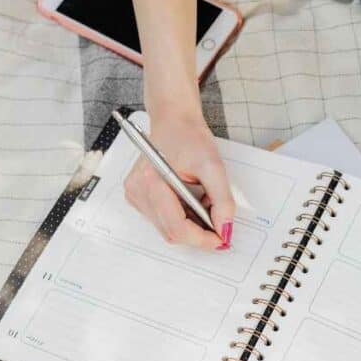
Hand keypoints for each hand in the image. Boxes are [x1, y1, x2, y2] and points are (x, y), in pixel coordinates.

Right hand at [124, 111, 235, 250]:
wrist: (173, 121)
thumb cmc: (188, 137)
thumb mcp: (213, 165)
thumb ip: (221, 200)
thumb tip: (224, 228)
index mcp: (151, 182)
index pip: (176, 227)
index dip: (202, 239)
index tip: (221, 238)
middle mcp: (138, 192)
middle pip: (172, 232)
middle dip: (199, 231)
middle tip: (218, 219)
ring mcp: (135, 196)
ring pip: (168, 229)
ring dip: (191, 224)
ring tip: (203, 200)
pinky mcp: (138, 197)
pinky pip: (163, 220)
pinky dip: (182, 217)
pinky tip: (190, 200)